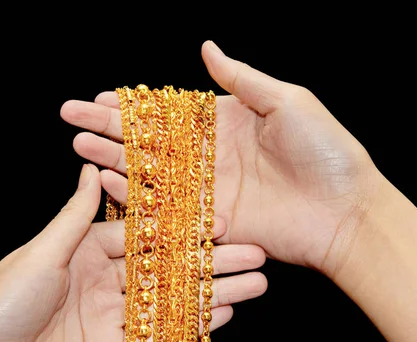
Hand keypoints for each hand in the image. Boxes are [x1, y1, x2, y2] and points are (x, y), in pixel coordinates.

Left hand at [0, 164, 267, 341]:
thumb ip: (74, 217)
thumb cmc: (3, 306)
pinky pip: (163, 332)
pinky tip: (228, 312)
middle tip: (255, 253)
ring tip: (257, 283)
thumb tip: (87, 170)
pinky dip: (196, 323)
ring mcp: (114, 314)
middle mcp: (106, 278)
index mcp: (87, 249)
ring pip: (174, 298)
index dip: (183, 229)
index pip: (147, 234)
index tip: (221, 222)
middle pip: (169, 266)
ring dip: (215, 291)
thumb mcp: (40, 253)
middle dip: (212, 261)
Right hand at [59, 41, 383, 278]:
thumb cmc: (325, 151)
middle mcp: (208, 156)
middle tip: (72, 120)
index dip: (133, 105)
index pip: (167, 112)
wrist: (345, 210)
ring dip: (112, 159)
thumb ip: (240, 79)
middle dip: (108, 129)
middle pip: (148, 140)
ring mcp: (206, 189)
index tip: (100, 97)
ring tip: (79, 147)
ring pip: (148, 172)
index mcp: (224, 123)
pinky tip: (106, 180)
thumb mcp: (286, 100)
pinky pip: (163, 206)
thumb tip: (205, 47)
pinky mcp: (207, 219)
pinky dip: (134, 194)